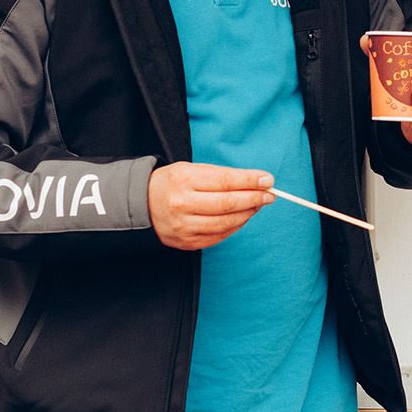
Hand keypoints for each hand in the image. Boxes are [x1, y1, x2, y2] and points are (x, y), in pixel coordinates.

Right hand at [148, 163, 274, 249]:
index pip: (226, 181)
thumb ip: (222, 176)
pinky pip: (219, 236)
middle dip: (254, 198)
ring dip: (248, 213)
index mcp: (184, 180)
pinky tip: (242, 217)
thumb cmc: (172, 183)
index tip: (268, 179)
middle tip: (270, 194)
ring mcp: (184, 226)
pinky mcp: (186, 242)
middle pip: (228, 203)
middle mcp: (182, 204)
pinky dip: (235, 226)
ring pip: (226, 223)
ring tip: (258, 205)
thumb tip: (256, 181)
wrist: (141, 205)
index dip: (250, 181)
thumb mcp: (192, 169)